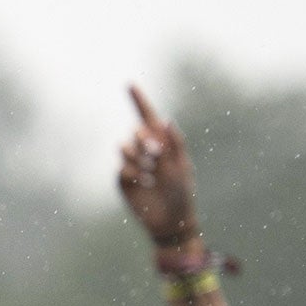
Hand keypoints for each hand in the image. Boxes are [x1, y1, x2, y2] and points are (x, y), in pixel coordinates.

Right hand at [117, 86, 199, 247]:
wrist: (170, 221)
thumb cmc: (181, 193)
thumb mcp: (182, 166)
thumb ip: (175, 143)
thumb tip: (167, 120)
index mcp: (161, 143)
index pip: (148, 117)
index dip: (138, 100)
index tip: (130, 84)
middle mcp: (144, 151)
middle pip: (135, 131)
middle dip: (144, 141)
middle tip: (155, 155)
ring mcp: (132, 165)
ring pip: (124, 148)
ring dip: (138, 158)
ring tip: (150, 174)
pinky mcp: (123, 181)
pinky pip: (122, 169)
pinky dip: (133, 175)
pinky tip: (144, 184)